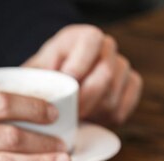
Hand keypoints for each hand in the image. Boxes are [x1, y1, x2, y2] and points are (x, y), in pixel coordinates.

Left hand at [24, 24, 142, 125]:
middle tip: (68, 112)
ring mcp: (122, 67)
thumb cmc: (41, 79)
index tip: (68, 80)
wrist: (55, 89)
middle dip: (85, 98)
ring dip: (91, 112)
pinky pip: (123, 108)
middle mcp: (106, 48)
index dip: (81, 62)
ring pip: (113, 95)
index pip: (92, 40)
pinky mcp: (130, 87)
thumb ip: (36, 78)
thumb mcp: (33, 74)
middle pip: (107, 72)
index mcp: (82, 38)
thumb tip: (40, 95)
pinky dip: (103, 119)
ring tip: (74, 117)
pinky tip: (89, 119)